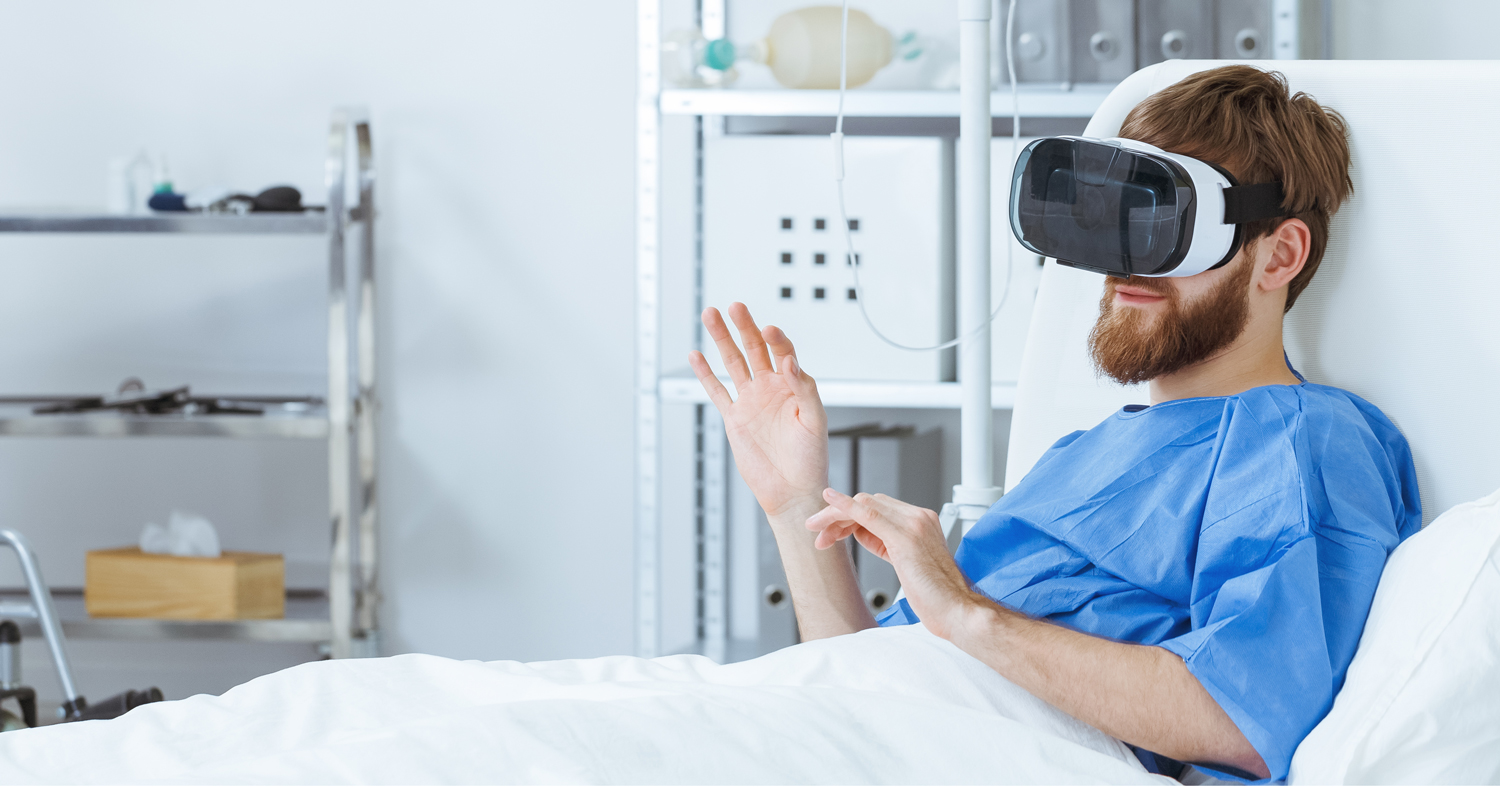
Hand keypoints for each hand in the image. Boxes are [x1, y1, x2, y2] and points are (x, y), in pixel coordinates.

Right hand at [689, 303, 827, 517]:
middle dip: (744, 326)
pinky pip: (716, 391)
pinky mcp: (734, 418)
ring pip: (733, 363)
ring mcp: (751, 401)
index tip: (769, 330)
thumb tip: (790, 362)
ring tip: (711, 314)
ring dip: (722, 339)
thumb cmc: (811, 460)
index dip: (776, 339)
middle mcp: (771, 388)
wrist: (792, 492)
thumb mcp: (815, 421)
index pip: (783, 352)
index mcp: (794, 386)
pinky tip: (696, 355)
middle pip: (754, 349)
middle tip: (735, 306)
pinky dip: (705, 374)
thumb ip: (804, 389)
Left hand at [805, 488, 978, 638]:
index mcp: (921, 520)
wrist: (958, 610)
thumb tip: (860, 532)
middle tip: (821, 536)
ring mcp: (913, 523)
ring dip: (835, 517)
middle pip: (868, 502)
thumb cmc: (936, 595)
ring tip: (819, 534)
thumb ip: (885, 542)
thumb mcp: (906, 562)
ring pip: (864, 505)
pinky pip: (867, 514)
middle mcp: (919, 517)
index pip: (877, 506)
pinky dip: (844, 506)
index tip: (832, 533)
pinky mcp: (904, 536)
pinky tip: (829, 501)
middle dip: (838, 517)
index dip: (849, 516)